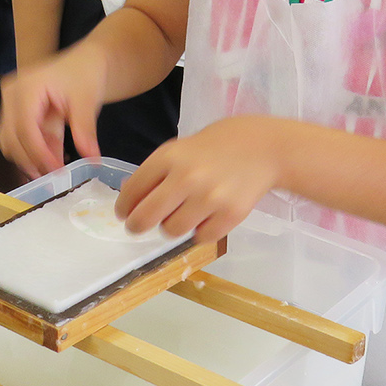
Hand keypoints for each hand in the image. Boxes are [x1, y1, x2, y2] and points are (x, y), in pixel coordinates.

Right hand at [0, 42, 109, 177]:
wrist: (84, 63)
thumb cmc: (84, 74)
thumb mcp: (87, 100)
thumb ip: (85, 129)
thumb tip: (91, 159)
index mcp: (27, 87)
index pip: (25, 128)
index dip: (39, 153)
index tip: (57, 171)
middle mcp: (11, 95)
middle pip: (11, 138)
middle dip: (31, 161)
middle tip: (55, 178)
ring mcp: (10, 104)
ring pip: (9, 142)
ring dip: (29, 160)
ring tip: (53, 172)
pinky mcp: (14, 114)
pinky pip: (16, 139)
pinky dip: (32, 153)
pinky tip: (50, 161)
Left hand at [116, 116, 285, 242]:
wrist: (261, 148)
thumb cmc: (214, 148)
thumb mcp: (179, 149)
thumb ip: (155, 172)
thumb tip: (128, 199)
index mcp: (168, 158)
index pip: (132, 191)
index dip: (123, 207)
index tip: (124, 214)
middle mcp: (186, 178)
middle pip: (145, 218)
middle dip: (137, 225)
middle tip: (138, 227)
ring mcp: (209, 198)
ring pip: (171, 231)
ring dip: (171, 227)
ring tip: (180, 215)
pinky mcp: (230, 215)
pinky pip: (200, 237)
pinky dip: (199, 232)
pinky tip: (204, 217)